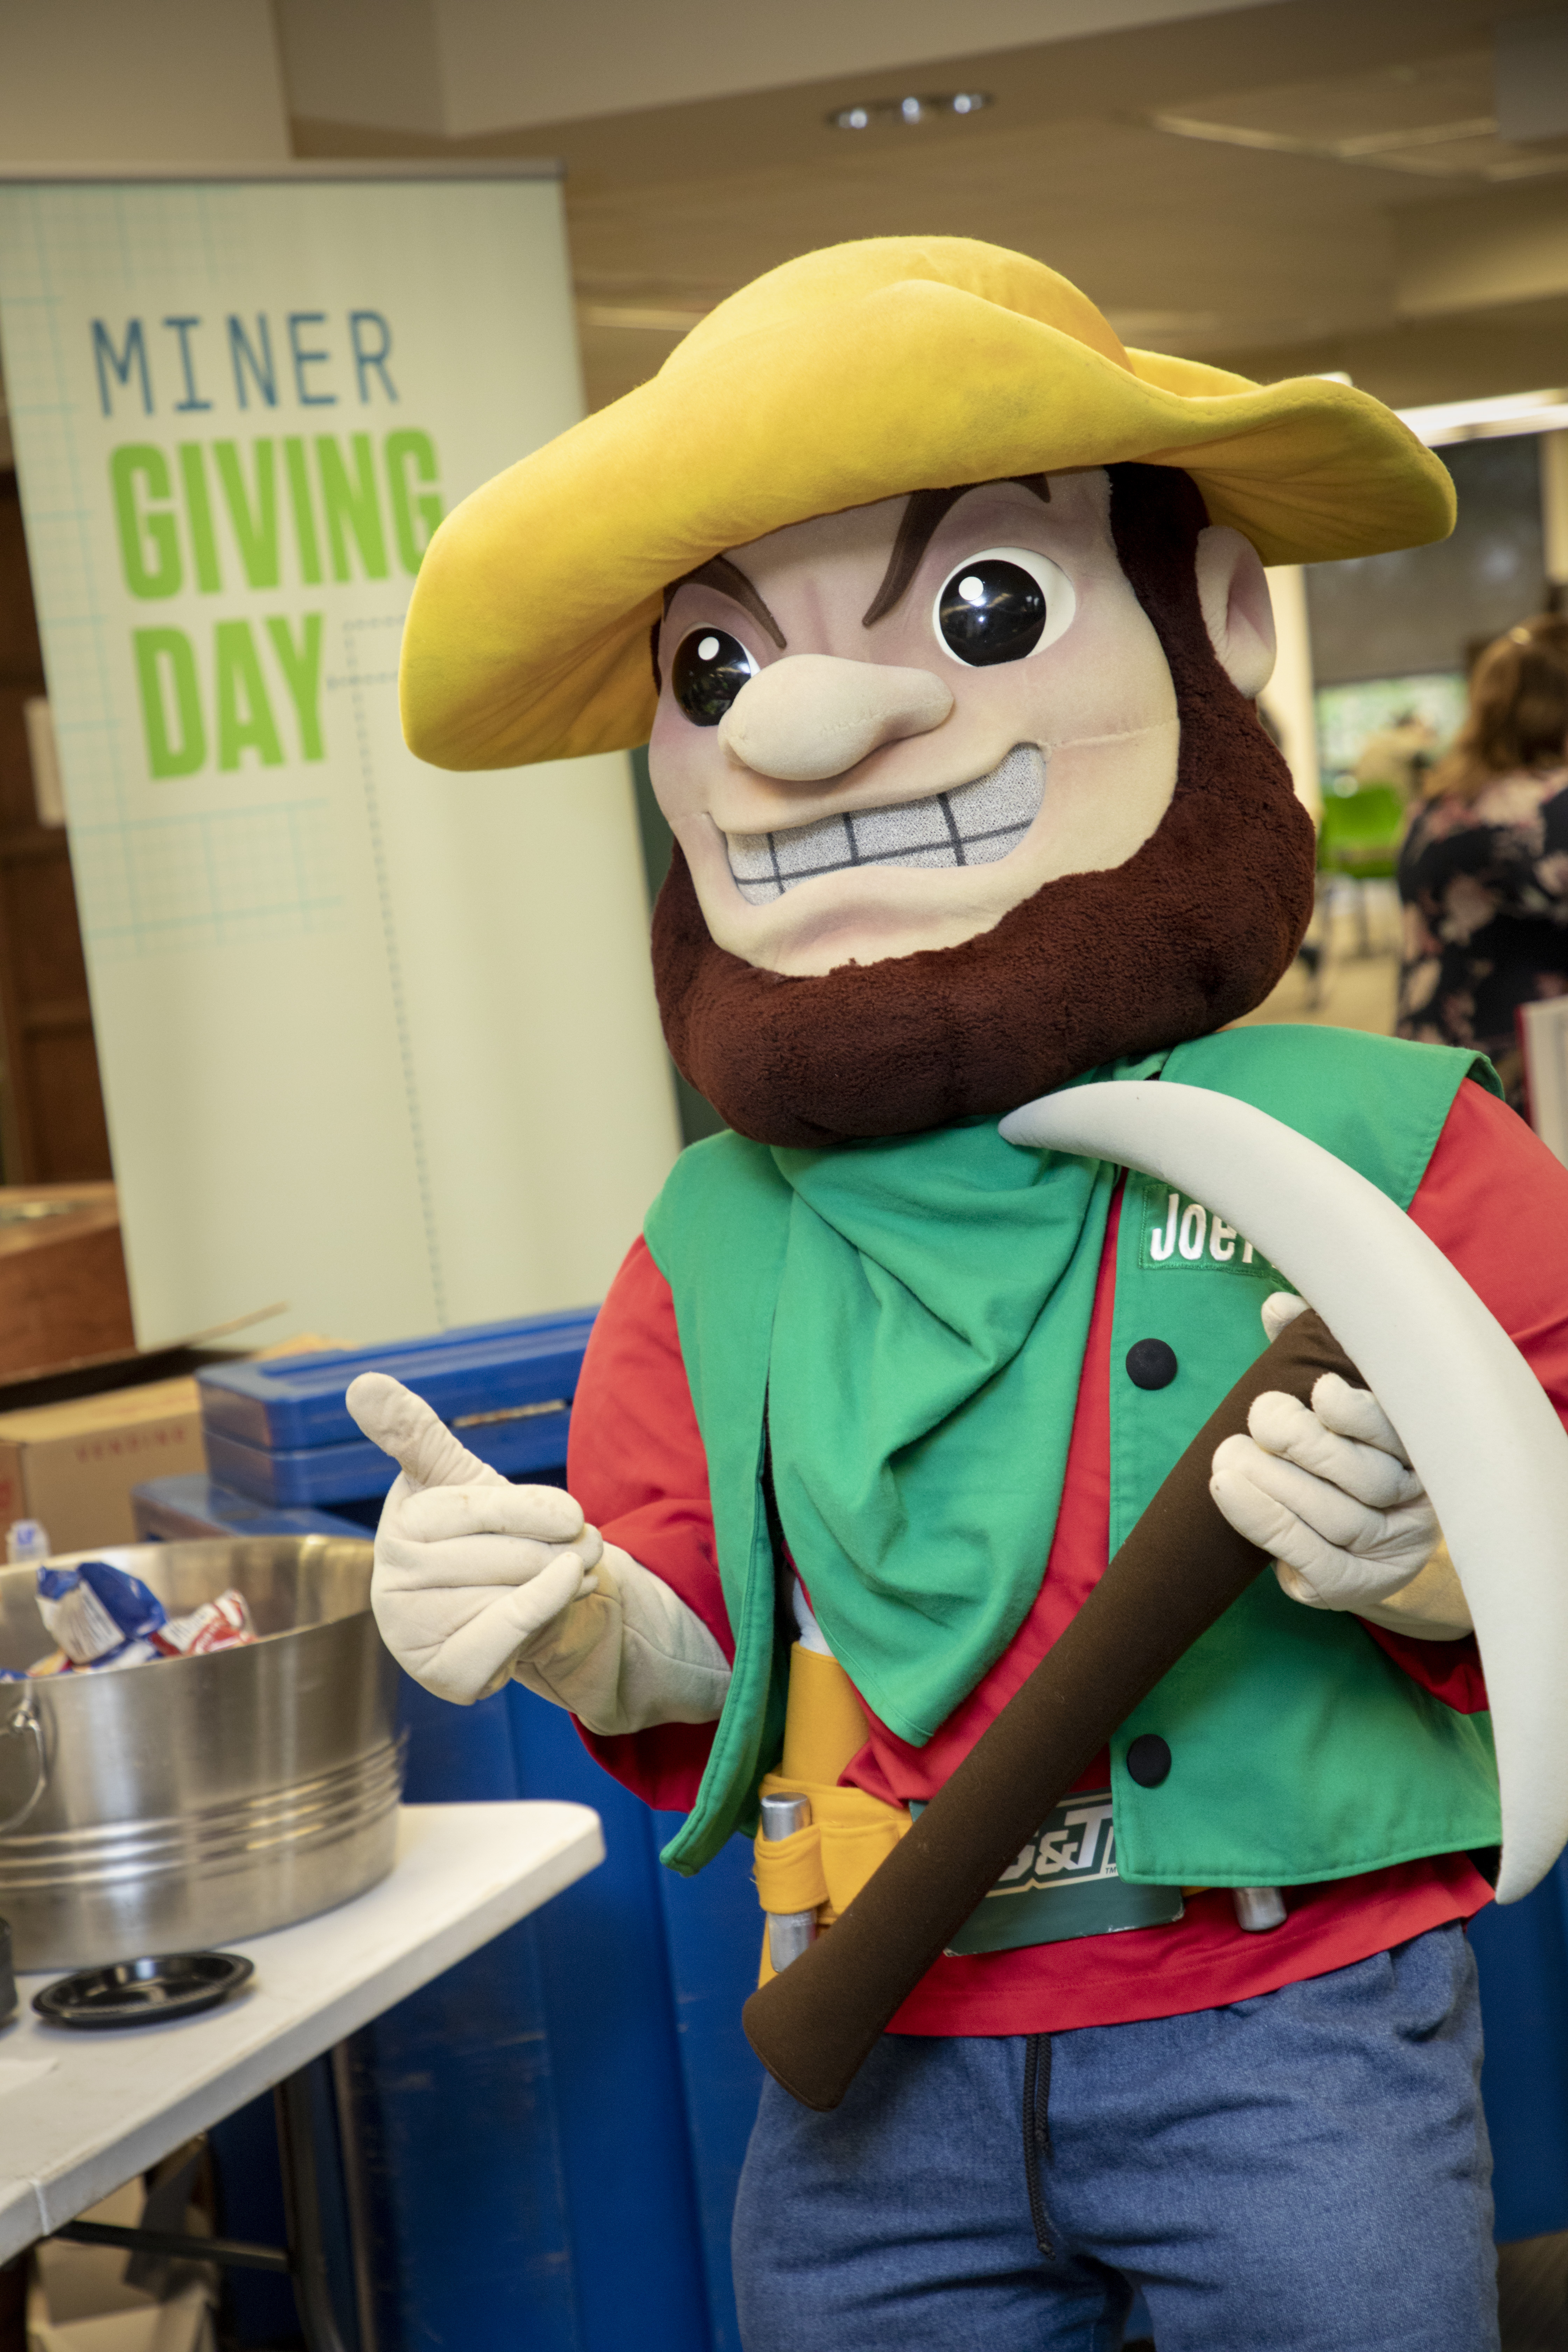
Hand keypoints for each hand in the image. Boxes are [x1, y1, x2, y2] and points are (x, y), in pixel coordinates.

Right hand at [347, 1371, 602, 1703]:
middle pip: (505, 1553)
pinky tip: (564, 1598)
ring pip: (514, 1592)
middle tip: (586, 1545)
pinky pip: (509, 1633)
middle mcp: (391, 1578)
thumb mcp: (464, 1478)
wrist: (529, 1610)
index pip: (474, 1505)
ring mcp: (408, 1630)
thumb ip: (416, 1432)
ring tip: (575, 1572)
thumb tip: (361, 1382)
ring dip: (566, 1580)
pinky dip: (550, 1612)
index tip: (573, 1514)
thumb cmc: (494, 1537)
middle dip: (561, 1547)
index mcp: (401, 1521)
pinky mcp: (439, 1673)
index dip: (534, 1510)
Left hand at [1209, 1295, 1439, 1614]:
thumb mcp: (1329, 1405)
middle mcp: (1416, 1503)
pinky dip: (1263, 1521)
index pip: (1403, 1434)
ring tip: (1226, 1455)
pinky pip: (1310, 1557)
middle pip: (1368, 1478)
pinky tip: (1225, 1489)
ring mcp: (1390, 1551)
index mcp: (1421, 1450)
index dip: (1363, 1415)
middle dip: (1307, 1444)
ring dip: (1274, 1483)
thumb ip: (1308, 1351)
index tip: (1322, 1391)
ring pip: (1338, 1518)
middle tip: (1259, 1417)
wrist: (1350, 1546)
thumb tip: (1278, 1306)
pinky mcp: (1352, 1586)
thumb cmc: (1334, 1456)